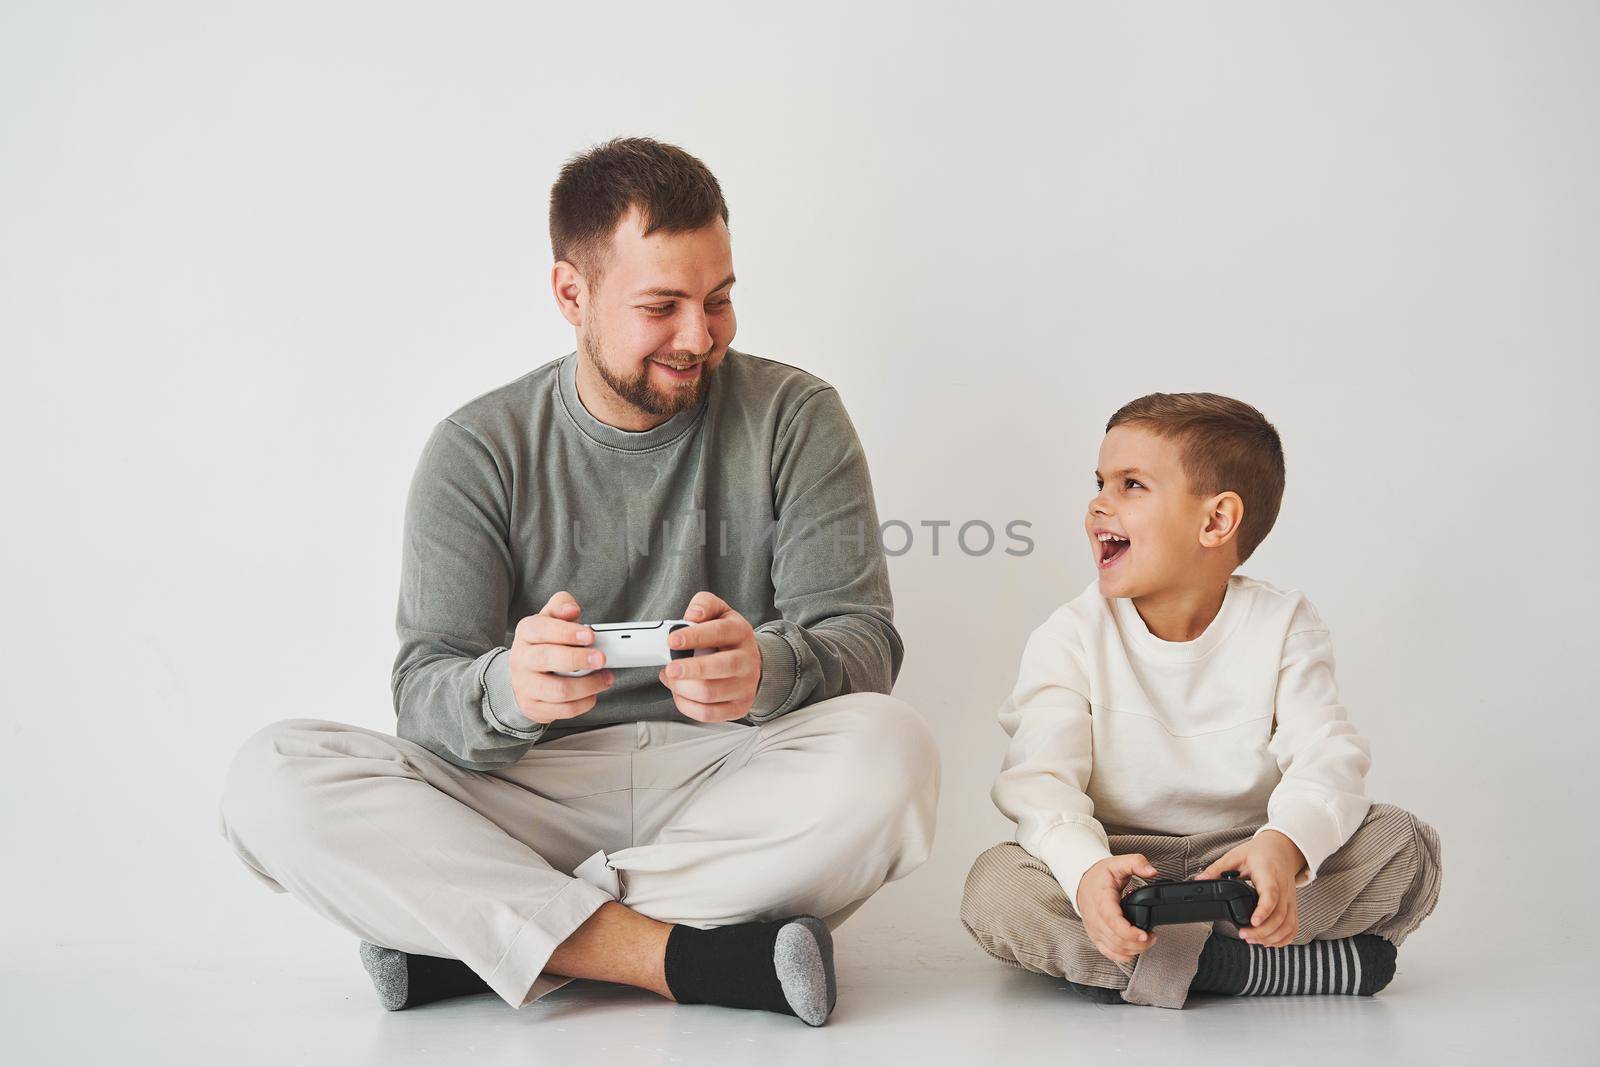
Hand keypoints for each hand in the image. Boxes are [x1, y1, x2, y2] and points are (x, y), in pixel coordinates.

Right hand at [506, 591, 614, 723]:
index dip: (567, 632)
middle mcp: (522, 659)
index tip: (590, 635)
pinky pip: (562, 710)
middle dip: (578, 659)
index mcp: (526, 634)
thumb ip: (561, 606)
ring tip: (605, 677)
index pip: (541, 630)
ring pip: (558, 690)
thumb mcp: (549, 619)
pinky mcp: (534, 707)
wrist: (524, 676)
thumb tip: (571, 610)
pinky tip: (593, 693)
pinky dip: (583, 703)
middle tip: (601, 658)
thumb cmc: (543, 644)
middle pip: (547, 659)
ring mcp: (526, 685)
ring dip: (588, 685)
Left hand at [656, 591, 760, 722]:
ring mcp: (745, 686)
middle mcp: (747, 660)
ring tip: (672, 679)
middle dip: (690, 670)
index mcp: (740, 633)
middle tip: (670, 668)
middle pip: (720, 667)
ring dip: (683, 688)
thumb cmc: (728, 638)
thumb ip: (704, 605)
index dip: (694, 636)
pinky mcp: (739, 707)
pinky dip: (687, 706)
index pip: (720, 632)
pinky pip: (709, 714)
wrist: (751, 662)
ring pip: (711, 693)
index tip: (672, 640)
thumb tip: (693, 614)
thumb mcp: (719, 612)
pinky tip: (680, 694)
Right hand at [1075, 854, 1159, 963]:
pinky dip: (1122, 956)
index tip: (1145, 934)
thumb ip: (1136, 863)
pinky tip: (1133, 950)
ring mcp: (1094, 929)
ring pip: (1114, 949)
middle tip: (1153, 936)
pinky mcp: (1096, 936)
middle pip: (1117, 940)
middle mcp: (1095, 918)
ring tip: (1146, 941)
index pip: (1113, 922)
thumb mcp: (1118, 863)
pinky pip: (1108, 953)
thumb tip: (1152, 871)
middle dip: (1138, 943)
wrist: (1082, 883)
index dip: (1130, 932)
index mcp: (1101, 900)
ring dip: (1133, 950)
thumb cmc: (1099, 876)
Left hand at [1195, 829, 1306, 946]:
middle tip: (1244, 935)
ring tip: (1252, 939)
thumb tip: (1200, 879)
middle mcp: (1283, 889)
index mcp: (1268, 874)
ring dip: (1272, 937)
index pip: (1271, 894)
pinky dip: (1283, 938)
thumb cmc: (1260, 853)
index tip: (1253, 921)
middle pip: (1280, 916)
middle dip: (1263, 931)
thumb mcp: (1235, 855)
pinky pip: (1293, 927)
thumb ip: (1217, 868)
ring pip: (1288, 925)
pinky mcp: (1292, 906)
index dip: (1264, 910)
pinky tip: (1268, 941)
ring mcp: (1290, 899)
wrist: (1281, 849)